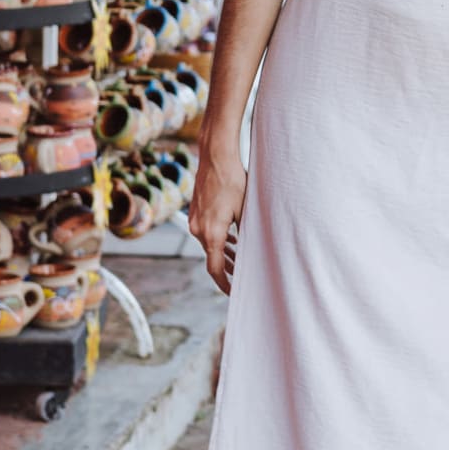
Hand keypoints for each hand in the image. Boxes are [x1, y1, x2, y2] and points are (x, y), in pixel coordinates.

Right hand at [188, 134, 247, 292]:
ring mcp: (195, 219)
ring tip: (240, 260)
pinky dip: (219, 239)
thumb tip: (253, 249)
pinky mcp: (196, 210)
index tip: (233, 293)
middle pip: (213, 257)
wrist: (216, 157)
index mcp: (210, 234)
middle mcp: (198, 229)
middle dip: (228, 269)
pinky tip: (232, 239)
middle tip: (243, 278)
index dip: (224, 283)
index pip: (215, 268)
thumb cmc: (233, 181)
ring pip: (210, 243)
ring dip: (224, 253)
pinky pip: (207, 231)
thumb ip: (245, 233)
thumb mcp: (245, 210)